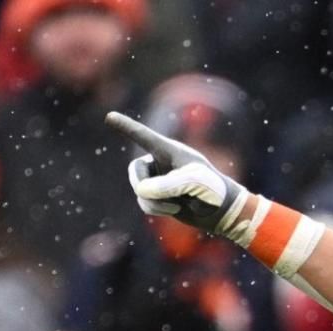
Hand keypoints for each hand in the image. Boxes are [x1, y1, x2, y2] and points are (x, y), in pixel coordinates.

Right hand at [107, 111, 251, 239]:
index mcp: (169, 151)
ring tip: (177, 204)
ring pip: (139, 190)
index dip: (126, 127)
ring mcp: (158, 180)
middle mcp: (160, 163)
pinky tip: (175, 208)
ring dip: (155, 202)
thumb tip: (142, 191)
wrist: (223, 211)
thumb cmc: (213, 189)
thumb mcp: (192, 183)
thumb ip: (166, 185)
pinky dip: (156, 209)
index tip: (110, 117)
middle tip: (162, 195)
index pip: (143, 137)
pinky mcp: (159, 197)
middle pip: (135, 172)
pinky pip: (144, 203)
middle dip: (145, 186)